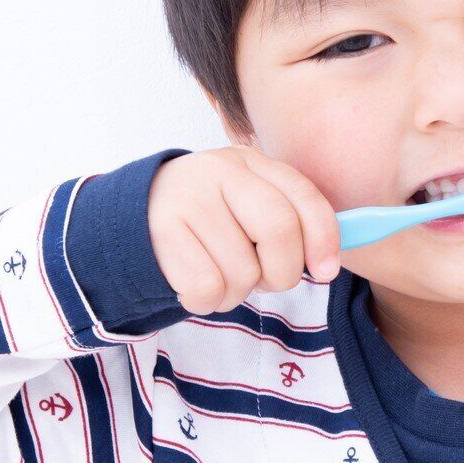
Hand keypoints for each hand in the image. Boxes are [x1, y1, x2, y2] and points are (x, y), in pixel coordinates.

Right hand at [145, 147, 341, 315]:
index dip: (324, 239)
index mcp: (252, 163)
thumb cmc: (210, 221)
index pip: (304, 197)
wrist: (133, 218)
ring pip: (243, 270)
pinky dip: (209, 299)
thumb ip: (289, 221)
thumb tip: (329, 261)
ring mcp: (189, 200)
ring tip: (221, 273)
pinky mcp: (161, 234)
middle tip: (267, 279)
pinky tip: (197, 283)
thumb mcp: (248, 205)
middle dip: (282, 271)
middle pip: (280, 230)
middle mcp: (221, 172)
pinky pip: (208, 287)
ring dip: (238, 290)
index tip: (325, 271)